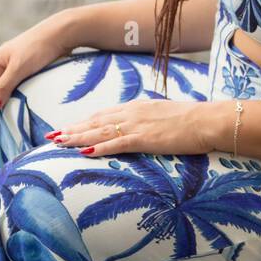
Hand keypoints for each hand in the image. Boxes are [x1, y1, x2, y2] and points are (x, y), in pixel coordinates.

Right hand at [0, 17, 73, 135]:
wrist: (61, 32)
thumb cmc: (39, 49)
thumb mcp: (19, 69)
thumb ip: (4, 87)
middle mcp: (2, 62)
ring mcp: (14, 63)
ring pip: (4, 88)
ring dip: (0, 104)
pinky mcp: (28, 65)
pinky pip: (15, 85)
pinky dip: (12, 97)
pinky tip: (14, 104)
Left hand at [46, 99, 220, 156]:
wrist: (207, 120)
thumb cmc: (191, 119)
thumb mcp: (163, 114)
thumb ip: (147, 118)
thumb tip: (139, 126)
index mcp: (137, 107)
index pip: (103, 114)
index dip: (83, 122)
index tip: (67, 128)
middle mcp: (132, 113)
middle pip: (96, 122)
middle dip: (73, 129)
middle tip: (52, 136)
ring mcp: (138, 125)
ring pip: (101, 131)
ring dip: (78, 138)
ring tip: (59, 143)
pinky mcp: (145, 138)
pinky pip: (117, 144)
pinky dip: (100, 147)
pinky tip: (85, 152)